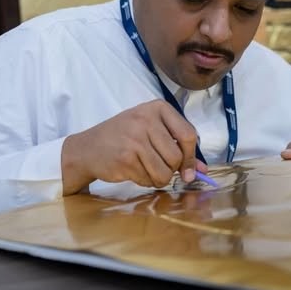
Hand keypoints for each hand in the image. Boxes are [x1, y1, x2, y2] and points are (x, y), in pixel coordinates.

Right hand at [61, 100, 206, 193]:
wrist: (87, 148)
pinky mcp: (125, 158)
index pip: (188, 134)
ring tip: (147, 170)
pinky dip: (146, 181)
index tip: (190, 170)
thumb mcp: (152, 131)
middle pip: (177, 156)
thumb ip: (178, 146)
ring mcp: (134, 138)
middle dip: (172, 170)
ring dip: (159, 178)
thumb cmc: (124, 138)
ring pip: (165, 172)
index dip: (192, 157)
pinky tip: (134, 171)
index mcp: (158, 108)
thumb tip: (203, 171)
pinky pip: (149, 179)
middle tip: (160, 168)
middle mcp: (146, 119)